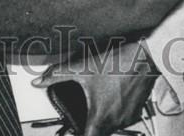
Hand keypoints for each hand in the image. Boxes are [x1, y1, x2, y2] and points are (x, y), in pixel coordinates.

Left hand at [32, 42, 157, 135]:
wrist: (145, 56)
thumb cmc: (117, 63)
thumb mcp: (83, 68)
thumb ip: (57, 75)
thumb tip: (39, 81)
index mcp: (100, 118)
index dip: (77, 135)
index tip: (73, 131)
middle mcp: (116, 122)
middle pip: (98, 133)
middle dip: (88, 125)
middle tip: (83, 113)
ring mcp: (129, 118)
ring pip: (111, 126)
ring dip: (103, 117)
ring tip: (99, 100)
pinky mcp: (137, 110)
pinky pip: (123, 118)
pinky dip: (115, 111)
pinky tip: (111, 96)